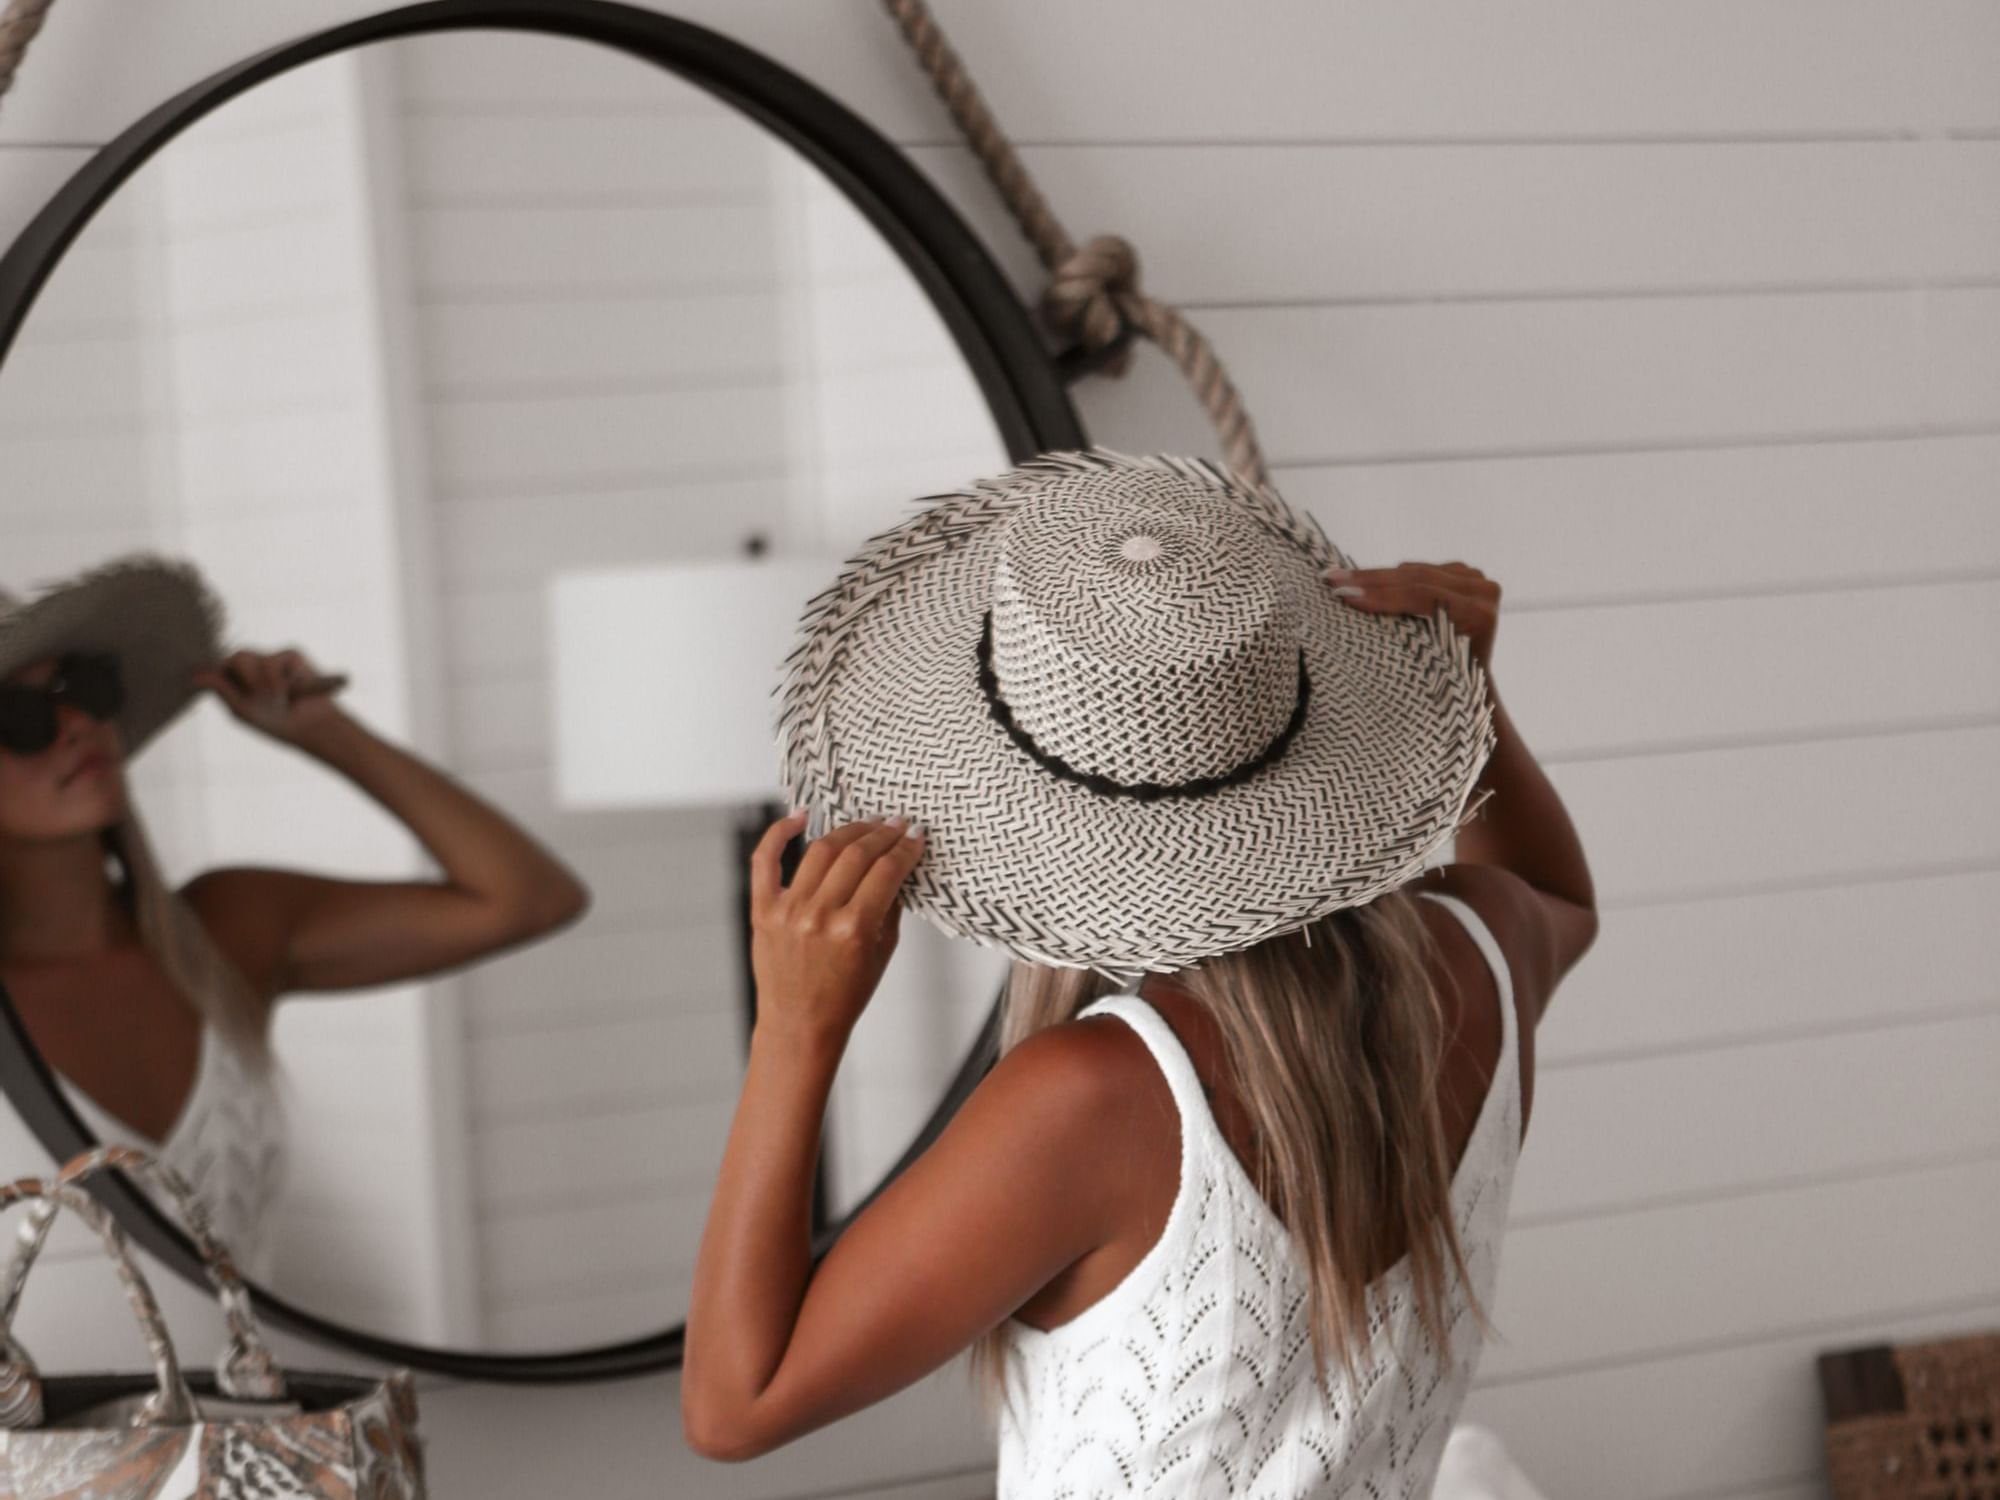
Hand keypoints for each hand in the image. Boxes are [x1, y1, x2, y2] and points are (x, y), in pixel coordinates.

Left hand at [191, 648, 350, 747]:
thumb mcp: (241, 709)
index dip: (215, 671)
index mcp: (234, 678)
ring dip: (263, 683)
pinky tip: (292, 691)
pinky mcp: (290, 655)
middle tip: (259, 696)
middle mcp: (250, 665)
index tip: (217, 682)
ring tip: (278, 698)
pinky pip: (276, 659)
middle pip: (235, 657)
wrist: (311, 725)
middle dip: (245, 678)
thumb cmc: (274, 720)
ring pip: (250, 656)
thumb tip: (194, 675)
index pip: (217, 666)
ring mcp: (270, 658)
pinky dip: (281, 680)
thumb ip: (221, 689)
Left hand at [748, 811, 926, 1050]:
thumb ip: (889, 907)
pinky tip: (799, 817)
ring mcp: (788, 910)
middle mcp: (820, 916)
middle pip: (857, 854)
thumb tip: (897, 866)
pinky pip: (764, 860)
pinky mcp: (763, 910)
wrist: (800, 1026)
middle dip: (882, 834)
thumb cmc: (844, 997)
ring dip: (848, 830)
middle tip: (895, 825)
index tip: (915, 837)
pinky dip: (779, 832)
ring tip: (864, 826)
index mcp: (854, 930)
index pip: (887, 871)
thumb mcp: (882, 954)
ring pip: (821, 850)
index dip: (905, 848)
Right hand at [1322, 560, 1499, 670]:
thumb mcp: (1427, 666)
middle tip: (1333, 580)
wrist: (1473, 681)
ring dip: (1372, 576)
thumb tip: (1358, 612)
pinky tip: (1357, 578)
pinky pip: (1417, 571)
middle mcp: (1483, 590)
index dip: (1382, 596)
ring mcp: (1474, 578)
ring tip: (1336, 577)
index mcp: (1480, 614)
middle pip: (1417, 578)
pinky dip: (1387, 577)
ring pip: (1413, 571)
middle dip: (1369, 581)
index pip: (1423, 597)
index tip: (1346, 597)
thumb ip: (1406, 639)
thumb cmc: (1448, 685)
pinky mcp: (1461, 573)